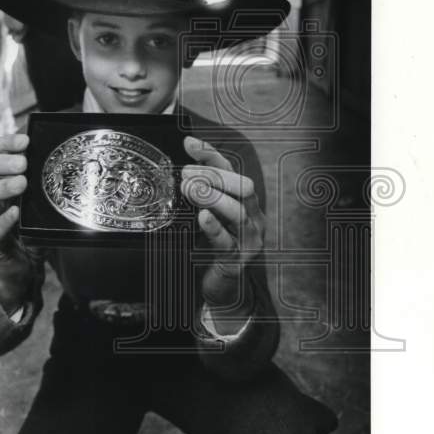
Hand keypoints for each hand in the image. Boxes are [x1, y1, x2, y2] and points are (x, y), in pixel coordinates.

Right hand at [0, 132, 32, 312]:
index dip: (2, 143)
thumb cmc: (31, 227)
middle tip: (23, 164)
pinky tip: (17, 213)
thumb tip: (68, 153)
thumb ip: (44, 179)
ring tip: (22, 184)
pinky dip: (3, 221)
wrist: (25, 268)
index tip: (26, 141)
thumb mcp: (37, 199)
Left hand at [181, 136, 264, 312]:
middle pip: (244, 186)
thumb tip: (180, 169)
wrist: (223, 289)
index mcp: (246, 203)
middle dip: (214, 176)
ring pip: (238, 212)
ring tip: (189, 189)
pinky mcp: (237, 261)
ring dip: (212, 197)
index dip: (212, 155)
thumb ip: (201, 196)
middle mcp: (253, 218)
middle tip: (186, 175)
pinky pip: (227, 242)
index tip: (190, 144)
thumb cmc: (213, 248)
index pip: (232, 170)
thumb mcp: (208, 216)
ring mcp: (249, 240)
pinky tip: (202, 217)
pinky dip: (214, 227)